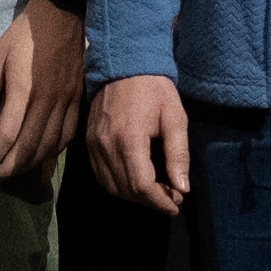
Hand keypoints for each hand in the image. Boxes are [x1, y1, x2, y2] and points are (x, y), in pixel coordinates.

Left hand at [0, 0, 81, 186]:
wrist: (62, 17)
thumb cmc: (22, 37)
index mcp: (24, 88)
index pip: (7, 135)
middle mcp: (47, 100)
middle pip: (28, 148)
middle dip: (7, 170)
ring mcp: (66, 102)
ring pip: (48, 147)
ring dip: (28, 166)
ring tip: (10, 172)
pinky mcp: (77, 102)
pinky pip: (66, 137)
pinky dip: (50, 154)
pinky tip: (37, 158)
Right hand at [86, 69, 196, 211]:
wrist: (124, 65)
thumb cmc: (154, 89)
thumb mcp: (175, 118)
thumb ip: (178, 155)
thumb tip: (182, 188)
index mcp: (130, 139)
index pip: (142, 186)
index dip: (160, 201)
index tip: (176, 205)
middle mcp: (107, 146)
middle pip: (126, 190)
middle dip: (150, 200)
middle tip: (171, 196)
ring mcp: (94, 145)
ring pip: (112, 186)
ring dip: (134, 195)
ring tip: (155, 191)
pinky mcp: (88, 142)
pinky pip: (101, 175)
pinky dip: (118, 184)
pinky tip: (135, 180)